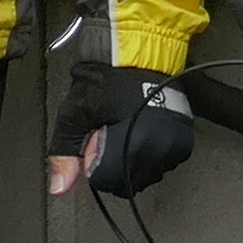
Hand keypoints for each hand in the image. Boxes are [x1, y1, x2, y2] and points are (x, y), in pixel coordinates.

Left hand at [48, 57, 195, 199]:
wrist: (140, 54)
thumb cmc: (108, 78)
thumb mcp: (75, 113)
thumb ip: (64, 153)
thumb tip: (58, 188)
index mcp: (133, 145)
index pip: (105, 181)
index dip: (93, 161)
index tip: (95, 137)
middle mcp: (158, 150)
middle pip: (126, 182)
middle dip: (113, 164)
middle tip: (110, 131)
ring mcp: (174, 147)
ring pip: (145, 176)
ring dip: (132, 161)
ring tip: (128, 128)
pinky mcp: (184, 143)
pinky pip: (161, 164)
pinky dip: (150, 155)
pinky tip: (143, 132)